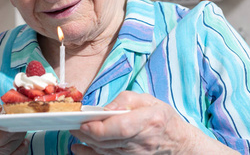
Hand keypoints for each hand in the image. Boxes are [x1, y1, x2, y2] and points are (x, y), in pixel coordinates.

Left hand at [70, 91, 238, 154]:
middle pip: (108, 141)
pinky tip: (78, 148)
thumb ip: (125, 100)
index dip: (99, 126)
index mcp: (149, 121)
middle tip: (71, 122)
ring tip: (73, 130)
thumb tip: (104, 108)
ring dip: (86, 141)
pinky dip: (90, 153)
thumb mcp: (148, 99)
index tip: (83, 120)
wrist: (178, 142)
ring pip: (105, 150)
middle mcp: (142, 141)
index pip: (120, 128)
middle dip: (85, 132)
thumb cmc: (162, 116)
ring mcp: (136, 154)